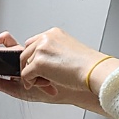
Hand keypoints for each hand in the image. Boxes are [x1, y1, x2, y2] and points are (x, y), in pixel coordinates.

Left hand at [0, 28, 114, 112]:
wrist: (94, 71)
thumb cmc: (87, 65)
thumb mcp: (68, 51)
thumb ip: (54, 52)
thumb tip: (45, 62)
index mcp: (53, 34)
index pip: (33, 44)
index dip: (34, 58)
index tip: (39, 68)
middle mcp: (46, 38)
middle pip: (26, 53)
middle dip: (31, 67)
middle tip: (40, 78)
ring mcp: (41, 50)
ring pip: (24, 64)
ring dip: (32, 76)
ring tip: (46, 82)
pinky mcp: (38, 63)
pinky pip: (26, 75)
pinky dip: (32, 83)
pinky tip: (44, 85)